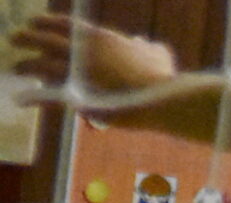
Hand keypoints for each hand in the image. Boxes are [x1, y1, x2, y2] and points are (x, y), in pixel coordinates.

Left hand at [11, 15, 177, 92]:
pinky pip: (47, 95)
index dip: (45, 22)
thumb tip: (146, 44)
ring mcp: (76, 73)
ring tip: (17, 68)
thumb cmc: (162, 77)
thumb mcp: (157, 55)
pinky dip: (33, 98)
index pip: (62, 24)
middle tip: (15, 38)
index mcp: (98, 37)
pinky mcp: (76, 96)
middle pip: (43, 39)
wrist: (160, 99)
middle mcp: (81, 50)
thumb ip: (148, 47)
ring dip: (25, 65)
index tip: (34, 22)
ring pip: (39, 65)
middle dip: (27, 37)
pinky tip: (22, 99)